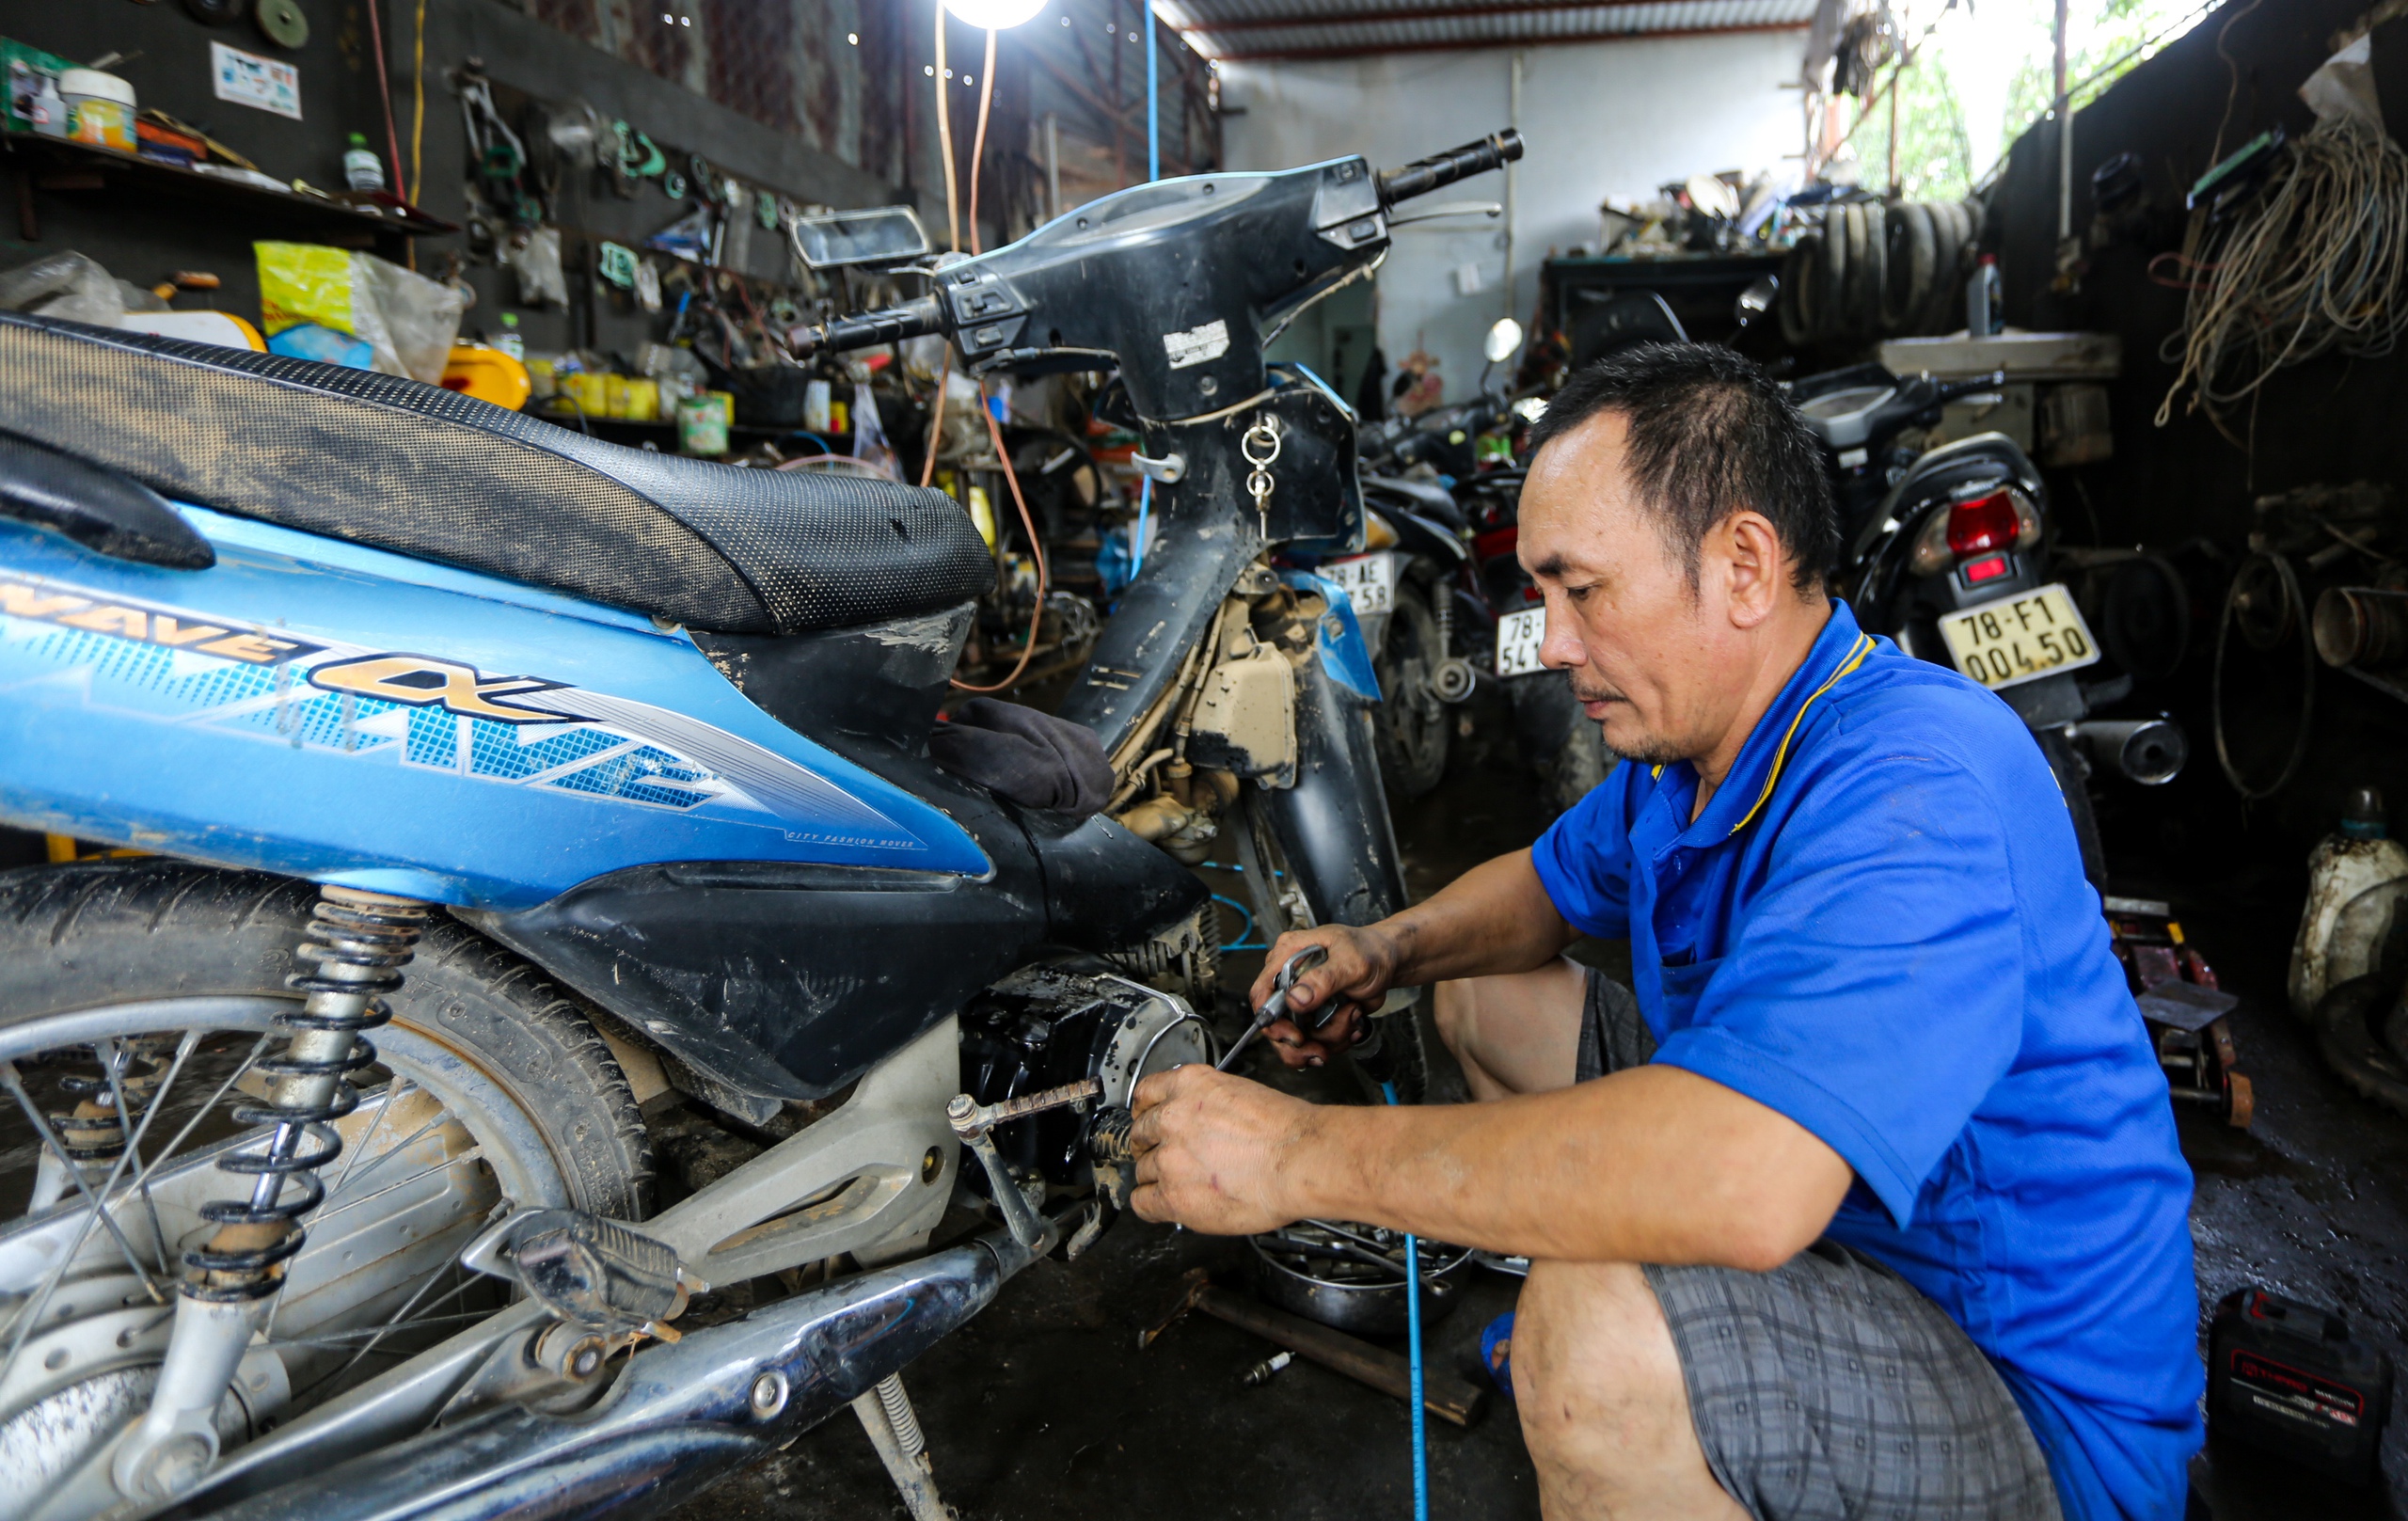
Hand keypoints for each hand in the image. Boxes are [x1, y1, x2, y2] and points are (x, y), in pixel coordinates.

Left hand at [1128, 1064, 1321, 1233]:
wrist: (1299, 1160)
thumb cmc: (1287, 1132)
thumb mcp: (1241, 1094)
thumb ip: (1210, 1105)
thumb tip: (1204, 1121)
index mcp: (1190, 1085)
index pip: (1145, 1094)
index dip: (1147, 1112)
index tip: (1150, 1121)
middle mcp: (1172, 1117)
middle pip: (1139, 1133)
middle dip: (1151, 1145)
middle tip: (1167, 1156)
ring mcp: (1169, 1157)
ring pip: (1142, 1170)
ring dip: (1156, 1177)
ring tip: (1179, 1184)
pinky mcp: (1173, 1195)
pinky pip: (1141, 1203)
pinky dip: (1150, 1205)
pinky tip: (1163, 1205)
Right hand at [1247, 925, 1400, 1068]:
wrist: (1388, 962)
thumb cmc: (1369, 951)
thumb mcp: (1350, 962)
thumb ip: (1323, 979)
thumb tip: (1295, 999)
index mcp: (1288, 956)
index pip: (1262, 993)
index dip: (1271, 1021)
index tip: (1295, 1038)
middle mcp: (1289, 979)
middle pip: (1276, 1025)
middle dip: (1301, 1044)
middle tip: (1322, 1051)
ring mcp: (1302, 1001)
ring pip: (1300, 1039)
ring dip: (1330, 1038)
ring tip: (1352, 1016)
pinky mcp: (1315, 1016)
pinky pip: (1317, 1041)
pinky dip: (1337, 1039)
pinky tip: (1353, 1021)